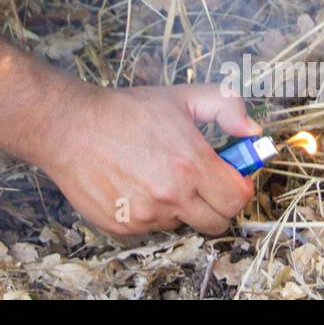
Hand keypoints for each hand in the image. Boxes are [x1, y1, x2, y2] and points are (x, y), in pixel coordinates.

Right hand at [43, 83, 261, 235]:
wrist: (70, 127)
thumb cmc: (125, 111)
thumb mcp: (181, 97)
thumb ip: (226, 107)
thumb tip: (253, 131)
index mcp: (191, 164)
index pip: (237, 198)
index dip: (238, 187)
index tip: (229, 176)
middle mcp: (171, 195)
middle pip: (217, 222)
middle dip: (216, 203)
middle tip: (201, 181)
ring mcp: (146, 215)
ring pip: (182, 223)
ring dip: (179, 206)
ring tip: (157, 175)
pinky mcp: (123, 227)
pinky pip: (151, 227)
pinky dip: (150, 211)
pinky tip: (135, 184)